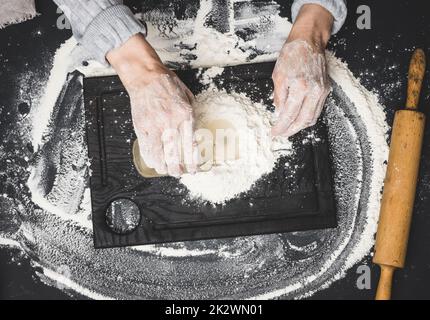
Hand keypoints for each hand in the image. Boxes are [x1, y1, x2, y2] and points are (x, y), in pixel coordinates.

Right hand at [107, 34, 196, 176]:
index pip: (190, 145)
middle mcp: (170, 122)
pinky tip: (154, 162)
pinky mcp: (141, 126)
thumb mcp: (188, 97)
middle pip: (174, 154)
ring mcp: (154, 125)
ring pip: (158, 154)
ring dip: (163, 166)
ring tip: (166, 170)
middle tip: (179, 173)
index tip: (194, 169)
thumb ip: (192, 115)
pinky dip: (150, 158)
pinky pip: (146, 147)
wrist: (146, 76)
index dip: (192, 161)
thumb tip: (196, 132)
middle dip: (177, 169)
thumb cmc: (167, 84)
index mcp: (185, 115)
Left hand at [272, 4, 333, 136]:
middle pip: (303, 120)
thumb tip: (278, 114)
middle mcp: (314, 91)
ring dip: (300, 126)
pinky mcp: (326, 90)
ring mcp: (322, 91)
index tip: (274, 132)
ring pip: (312, 117)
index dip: (281, 126)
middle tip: (281, 134)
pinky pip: (317, 109)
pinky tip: (298, 119)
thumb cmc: (292, 55)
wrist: (308, 41)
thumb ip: (279, 97)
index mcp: (300, 87)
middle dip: (290, 130)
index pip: (289, 114)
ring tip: (288, 129)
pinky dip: (307, 117)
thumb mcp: (278, 76)